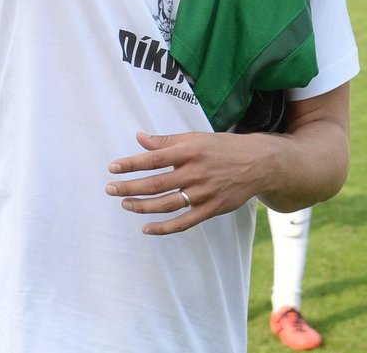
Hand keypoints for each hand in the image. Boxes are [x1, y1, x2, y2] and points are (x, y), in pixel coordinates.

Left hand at [105, 129, 273, 234]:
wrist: (257, 164)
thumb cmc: (221, 147)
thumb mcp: (194, 138)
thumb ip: (166, 141)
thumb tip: (139, 138)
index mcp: (188, 151)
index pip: (153, 159)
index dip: (131, 164)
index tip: (112, 168)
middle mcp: (194, 172)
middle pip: (155, 183)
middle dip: (130, 187)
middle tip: (110, 189)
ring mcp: (203, 193)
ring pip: (166, 204)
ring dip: (142, 206)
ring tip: (124, 204)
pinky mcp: (211, 209)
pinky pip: (184, 222)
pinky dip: (164, 228)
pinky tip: (147, 228)